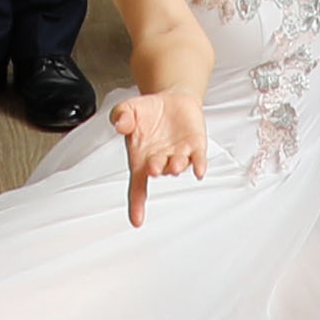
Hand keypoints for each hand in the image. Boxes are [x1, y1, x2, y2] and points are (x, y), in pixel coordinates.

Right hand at [110, 86, 208, 224]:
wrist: (171, 99)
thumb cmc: (148, 112)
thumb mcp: (128, 109)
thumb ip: (120, 115)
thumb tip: (120, 124)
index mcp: (141, 158)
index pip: (137, 186)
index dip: (136, 203)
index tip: (136, 220)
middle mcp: (160, 160)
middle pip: (158, 171)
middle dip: (157, 169)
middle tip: (154, 167)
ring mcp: (179, 154)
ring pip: (178, 165)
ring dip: (176, 166)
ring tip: (174, 163)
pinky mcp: (196, 146)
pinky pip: (198, 159)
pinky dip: (199, 164)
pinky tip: (199, 169)